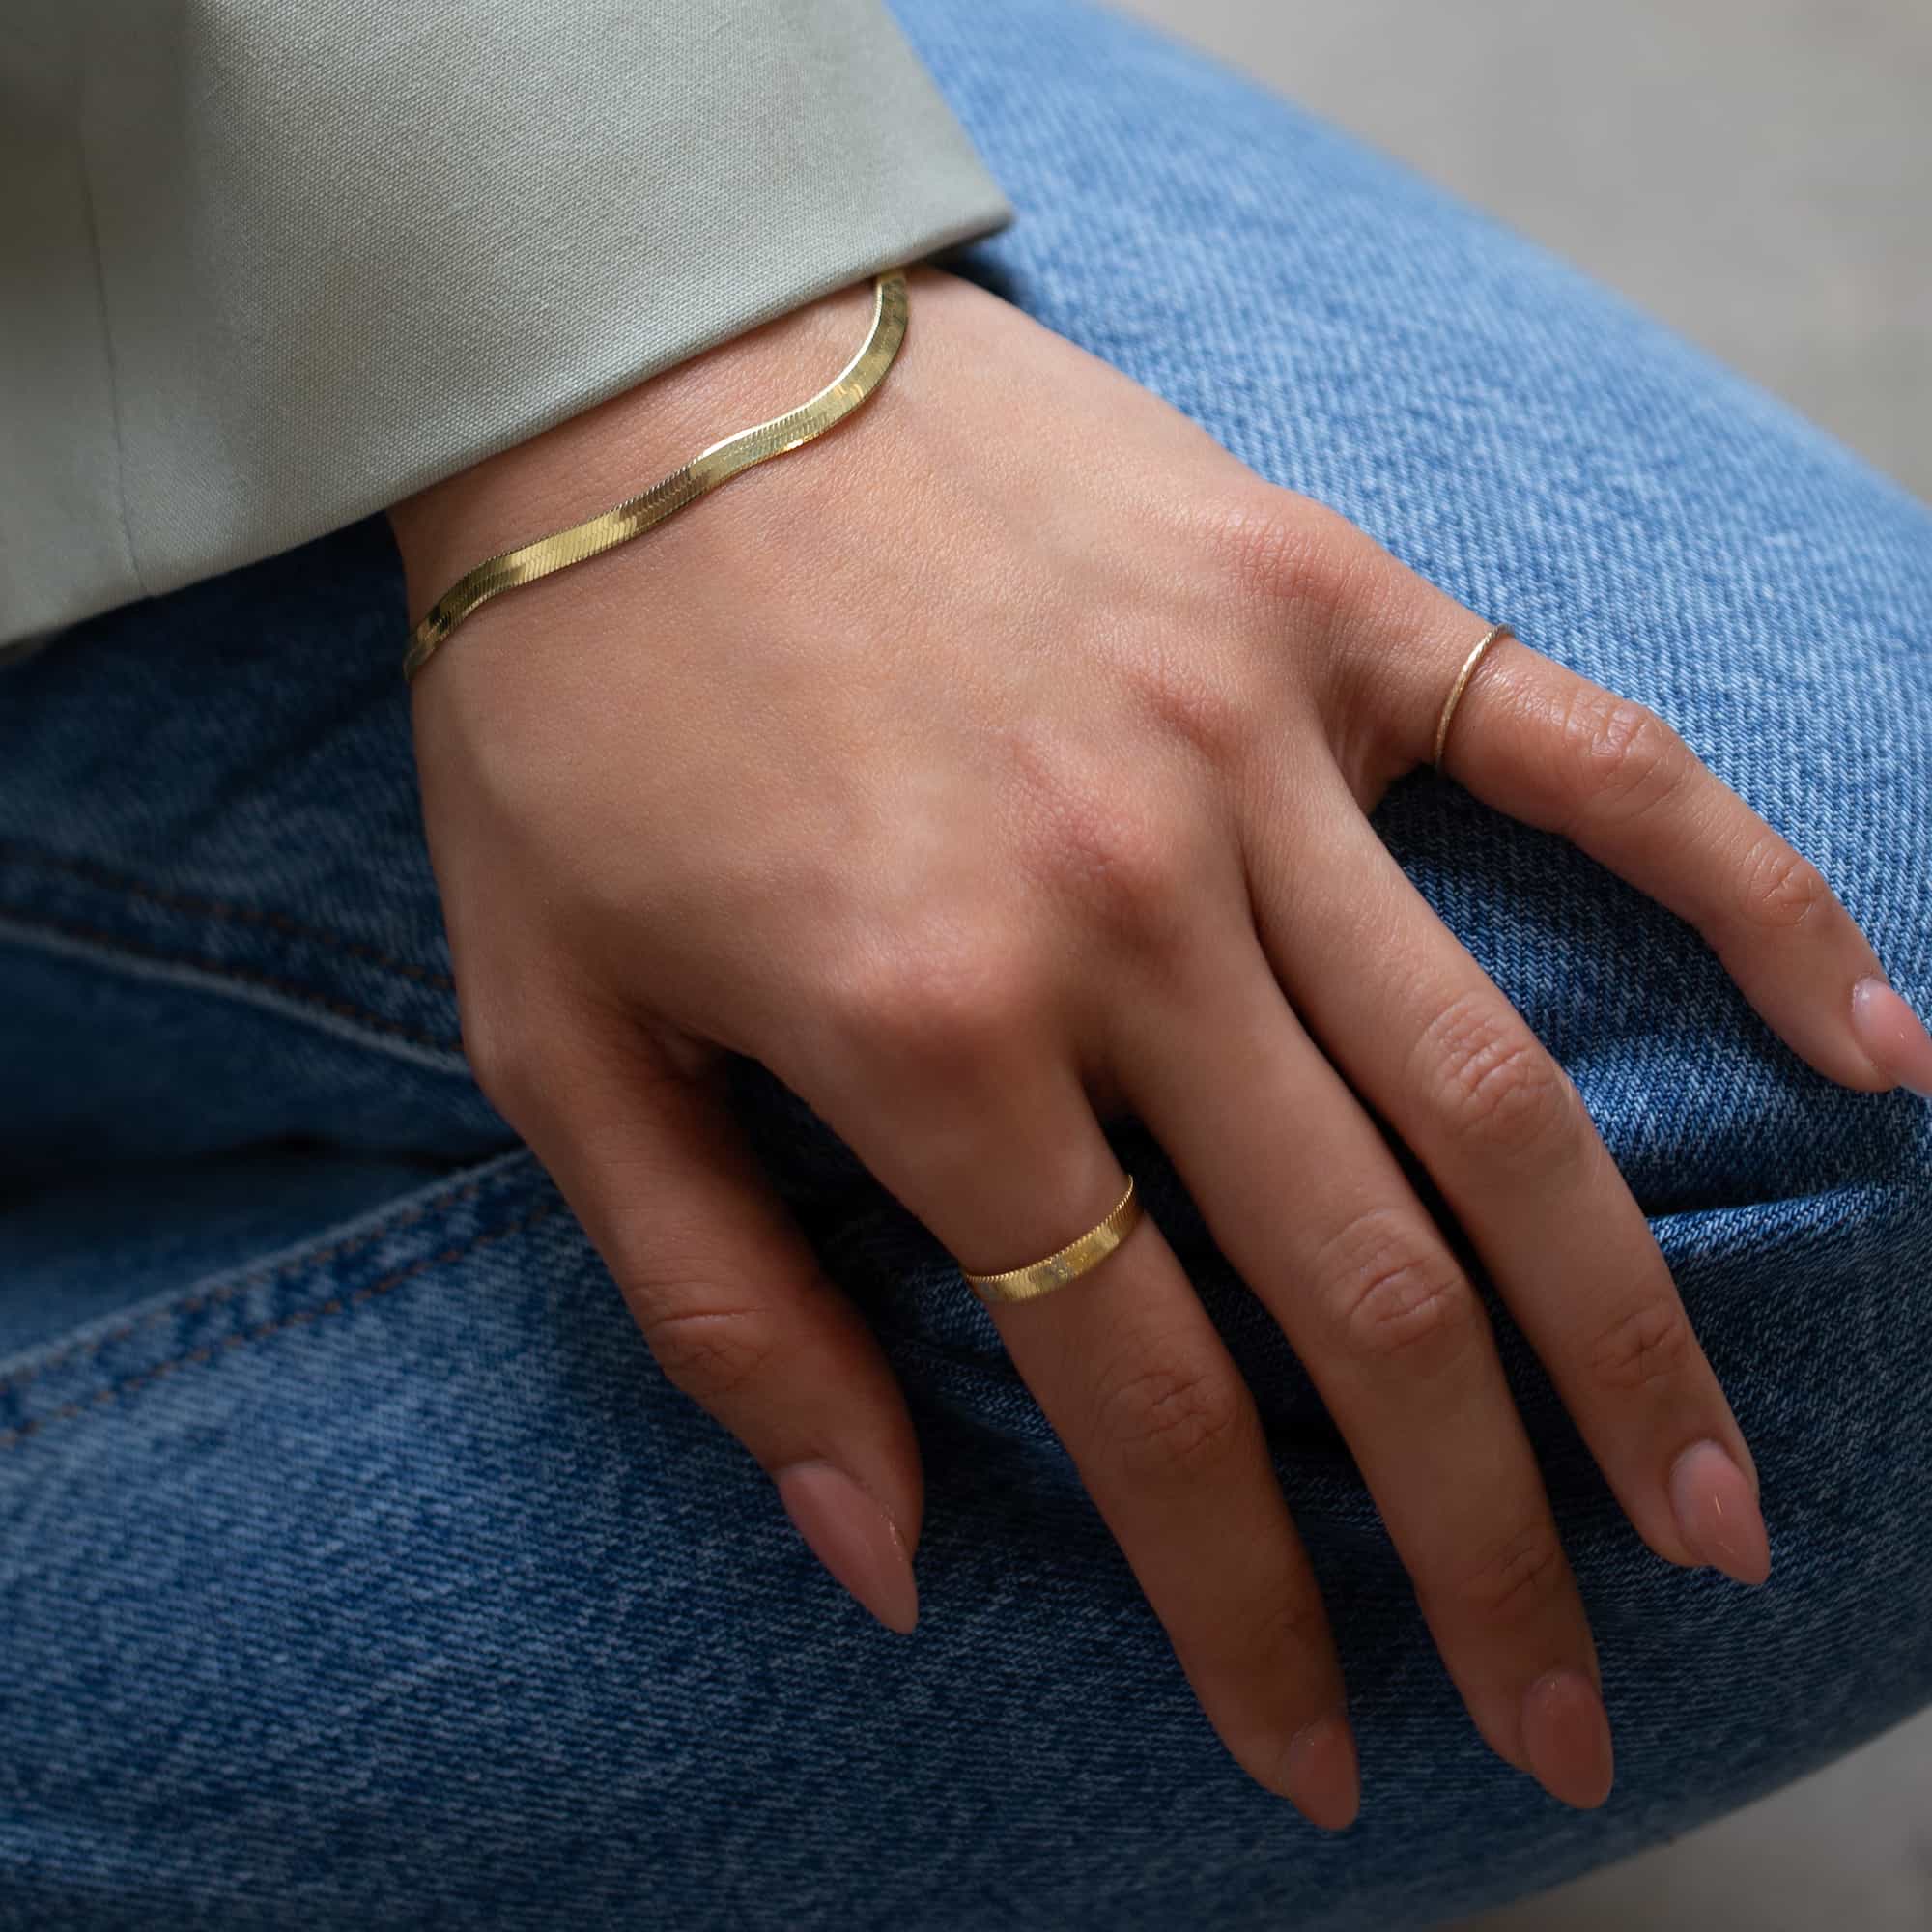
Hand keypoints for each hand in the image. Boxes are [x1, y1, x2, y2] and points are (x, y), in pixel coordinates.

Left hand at [390, 265, 1931, 1829]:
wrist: (646, 374)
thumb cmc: (574, 706)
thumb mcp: (556, 1035)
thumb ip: (719, 1310)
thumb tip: (880, 1561)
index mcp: (923, 1028)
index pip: (1135, 1393)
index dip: (1245, 1612)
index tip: (1321, 1754)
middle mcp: (1120, 905)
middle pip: (1359, 1286)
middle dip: (1477, 1538)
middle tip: (1564, 1703)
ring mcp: (1245, 744)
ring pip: (1491, 1092)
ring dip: (1618, 1328)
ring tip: (1708, 1510)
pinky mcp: (1320, 604)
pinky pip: (1581, 757)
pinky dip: (1744, 895)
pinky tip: (1871, 1049)